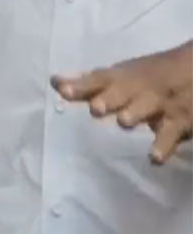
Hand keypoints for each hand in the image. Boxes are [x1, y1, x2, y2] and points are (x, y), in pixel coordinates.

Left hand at [55, 42, 192, 163]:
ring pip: (146, 109)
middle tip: (96, 107)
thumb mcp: (120, 75)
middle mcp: (137, 90)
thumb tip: (54, 82)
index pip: (97, 79)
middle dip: (108, 99)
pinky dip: (163, 147)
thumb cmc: (149, 76)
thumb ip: (88, 83)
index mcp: (121, 78)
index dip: (80, 84)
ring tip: (124, 121)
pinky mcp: (179, 123)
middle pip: (121, 92)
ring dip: (135, 114)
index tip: (61, 89)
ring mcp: (159, 106)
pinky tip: (154, 158)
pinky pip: (170, 136)